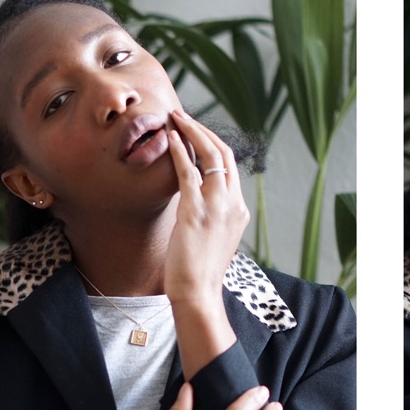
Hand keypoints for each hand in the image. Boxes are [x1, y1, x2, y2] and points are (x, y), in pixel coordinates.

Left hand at [163, 109, 250, 308]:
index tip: (195, 132)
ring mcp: (217, 207)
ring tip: (175, 119)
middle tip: (183, 117)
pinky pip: (188, 172)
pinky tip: (170, 138)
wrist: (199, 292)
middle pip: (224, 154)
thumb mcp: (215, 238)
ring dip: (192, 132)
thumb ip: (212, 215)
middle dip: (204, 130)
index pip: (230, 167)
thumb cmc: (200, 271)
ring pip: (210, 156)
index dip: (213, 144)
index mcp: (240, 210)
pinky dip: (179, 151)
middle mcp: (234, 204)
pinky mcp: (196, 212)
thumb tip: (196, 200)